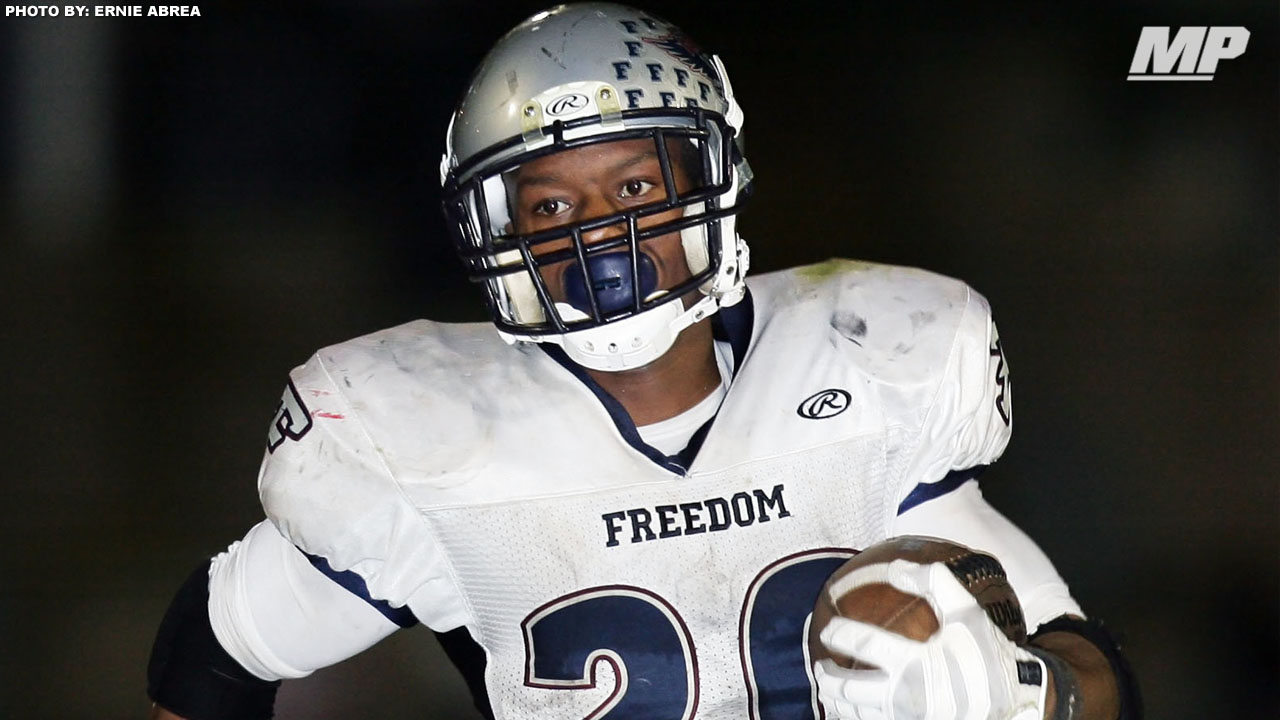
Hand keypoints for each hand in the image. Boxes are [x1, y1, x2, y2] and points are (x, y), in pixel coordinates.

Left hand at [813, 559, 1046, 719]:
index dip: (839, 633)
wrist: (1017, 699)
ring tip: (829, 693)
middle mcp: (906, 695)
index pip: (862, 643)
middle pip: (849, 689)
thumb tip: (896, 567)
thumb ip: (932, 582)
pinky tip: (853, 714)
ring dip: (837, 704)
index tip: (828, 628)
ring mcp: (909, 719)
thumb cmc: (989, 653)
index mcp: (914, 662)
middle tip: (819, 667)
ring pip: (857, 715)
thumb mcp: (966, 611)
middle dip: (826, 678)